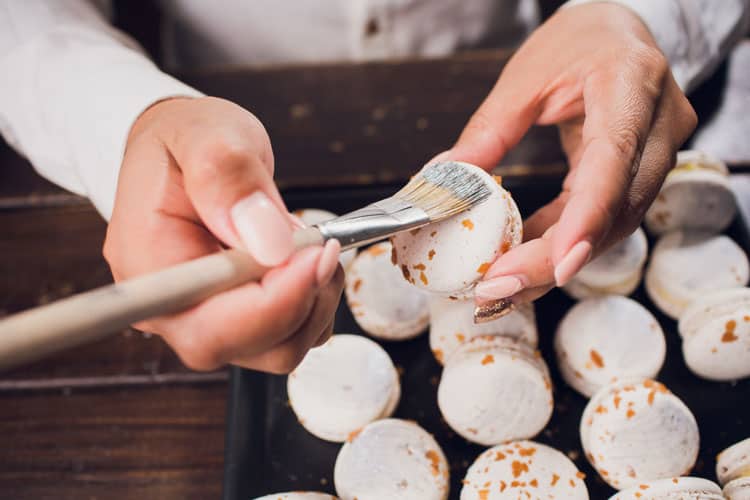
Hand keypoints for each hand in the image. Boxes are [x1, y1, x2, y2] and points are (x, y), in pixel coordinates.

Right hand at [105, 96, 342, 372]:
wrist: (185, 151)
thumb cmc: (184, 141)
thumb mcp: (204, 135)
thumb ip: (229, 178)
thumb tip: (269, 243)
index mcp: (148, 269)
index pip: (210, 327)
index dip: (275, 304)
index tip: (314, 254)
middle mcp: (173, 310)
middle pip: (251, 347)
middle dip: (305, 299)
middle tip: (321, 242)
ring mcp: (207, 319)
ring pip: (280, 347)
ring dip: (315, 299)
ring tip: (310, 241)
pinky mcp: (240, 319)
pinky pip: (291, 332)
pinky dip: (314, 300)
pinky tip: (304, 257)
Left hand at [443, 3, 696, 306]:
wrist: (618, 33)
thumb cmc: (576, 43)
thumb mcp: (524, 76)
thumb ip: (489, 130)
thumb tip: (445, 177)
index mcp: (631, 82)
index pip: (615, 158)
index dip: (587, 217)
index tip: (559, 265)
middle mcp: (658, 122)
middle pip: (618, 207)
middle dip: (556, 256)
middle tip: (499, 288)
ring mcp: (659, 150)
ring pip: (616, 223)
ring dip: (557, 259)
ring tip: (503, 285)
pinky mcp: (641, 172)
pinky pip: (604, 216)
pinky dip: (562, 241)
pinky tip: (524, 259)